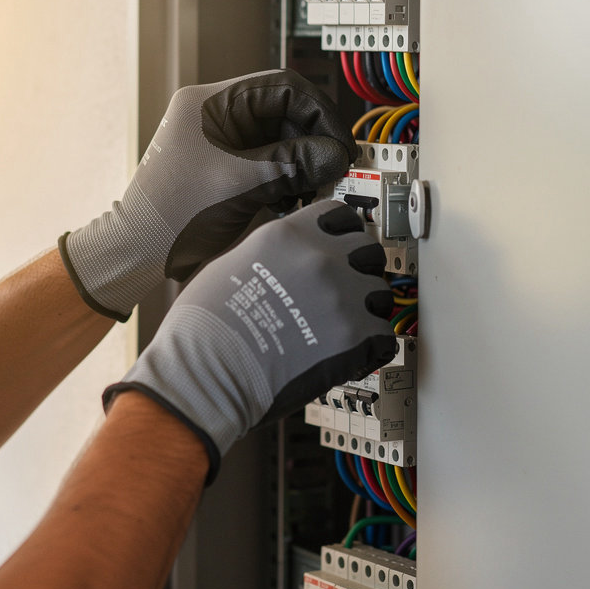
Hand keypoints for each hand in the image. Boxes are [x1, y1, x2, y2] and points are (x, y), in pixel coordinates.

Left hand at [59, 69, 354, 319]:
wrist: (137, 253)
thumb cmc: (169, 216)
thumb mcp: (238, 186)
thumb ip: (291, 165)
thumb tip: (336, 155)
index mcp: (210, 103)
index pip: (282, 87)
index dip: (319, 113)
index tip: (340, 145)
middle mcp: (216, 115)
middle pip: (284, 114)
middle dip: (312, 143)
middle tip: (332, 171)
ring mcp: (221, 141)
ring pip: (281, 139)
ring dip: (302, 164)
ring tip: (310, 191)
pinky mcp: (227, 167)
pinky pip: (270, 162)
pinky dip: (287, 179)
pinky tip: (291, 200)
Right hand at [102, 201, 397, 480]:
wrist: (208, 372)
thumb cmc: (205, 329)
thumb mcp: (230, 266)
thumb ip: (270, 256)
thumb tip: (283, 262)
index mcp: (288, 236)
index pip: (341, 215)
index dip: (345, 234)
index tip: (344, 247)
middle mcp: (319, 258)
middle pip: (369, 251)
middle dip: (362, 271)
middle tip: (349, 290)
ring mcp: (340, 296)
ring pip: (381, 294)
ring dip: (369, 311)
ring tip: (348, 328)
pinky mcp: (353, 337)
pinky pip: (384, 337)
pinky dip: (372, 350)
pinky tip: (353, 356)